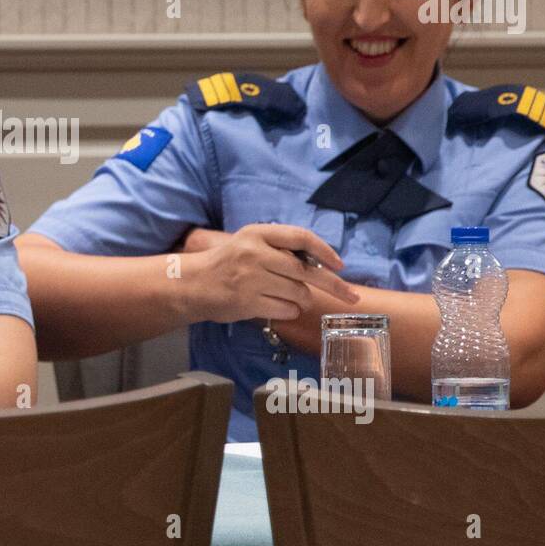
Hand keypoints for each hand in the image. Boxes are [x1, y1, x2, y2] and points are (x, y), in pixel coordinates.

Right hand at [184, 223, 359, 323]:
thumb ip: (280, 248)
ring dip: (301, 299)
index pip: (301, 237)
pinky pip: (286, 310)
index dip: (325, 251)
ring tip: (286, 297)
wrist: (193, 284)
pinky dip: (289, 311)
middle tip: (351, 296)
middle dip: (334, 285)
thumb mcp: (250, 243)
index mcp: (257, 234)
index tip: (340, 265)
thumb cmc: (228, 264)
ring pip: (298, 293)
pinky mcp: (248, 302)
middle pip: (307, 271)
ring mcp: (251, 278)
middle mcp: (255, 254)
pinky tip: (276, 306)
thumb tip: (323, 264)